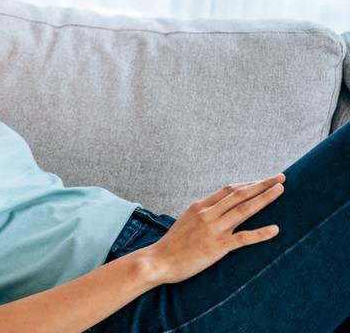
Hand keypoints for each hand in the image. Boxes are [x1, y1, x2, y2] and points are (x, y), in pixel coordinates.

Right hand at [144, 173, 285, 284]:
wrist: (158, 261)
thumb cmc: (172, 244)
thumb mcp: (186, 221)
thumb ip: (203, 213)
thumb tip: (218, 209)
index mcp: (200, 206)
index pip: (229, 190)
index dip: (249, 183)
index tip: (264, 180)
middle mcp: (207, 214)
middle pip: (239, 194)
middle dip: (262, 185)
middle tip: (280, 178)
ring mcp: (213, 230)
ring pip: (244, 209)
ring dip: (264, 198)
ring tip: (280, 191)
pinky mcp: (217, 247)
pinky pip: (243, 238)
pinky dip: (261, 233)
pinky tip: (275, 229)